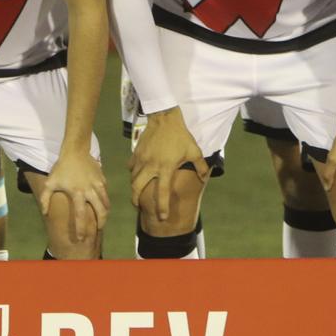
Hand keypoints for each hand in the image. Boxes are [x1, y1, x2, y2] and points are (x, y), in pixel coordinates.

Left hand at [35, 150, 108, 251]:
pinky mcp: (103, 179)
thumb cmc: (61, 168)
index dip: (81, 228)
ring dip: (105, 212)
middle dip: (101, 223)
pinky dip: (105, 200)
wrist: (75, 151)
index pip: (81, 215)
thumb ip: (45, 199)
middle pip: (101, 211)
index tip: (81, 238)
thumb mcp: (50, 183)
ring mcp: (98, 185)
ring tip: (102, 218)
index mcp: (77, 193)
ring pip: (106, 202)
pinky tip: (102, 203)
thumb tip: (44, 213)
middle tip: (98, 229)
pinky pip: (106, 193)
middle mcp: (90, 191)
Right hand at [128, 107, 206, 228]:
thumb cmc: (181, 136)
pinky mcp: (136, 152)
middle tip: (138, 206)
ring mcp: (141, 159)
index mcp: (166, 168)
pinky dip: (133, 172)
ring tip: (137, 192)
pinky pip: (131, 166)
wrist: (165, 118)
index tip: (161, 217)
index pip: (162, 192)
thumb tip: (204, 178)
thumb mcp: (194, 151)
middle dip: (135, 200)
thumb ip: (201, 166)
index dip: (162, 206)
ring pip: (132, 178)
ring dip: (134, 187)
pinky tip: (137, 174)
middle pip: (137, 188)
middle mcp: (151, 166)